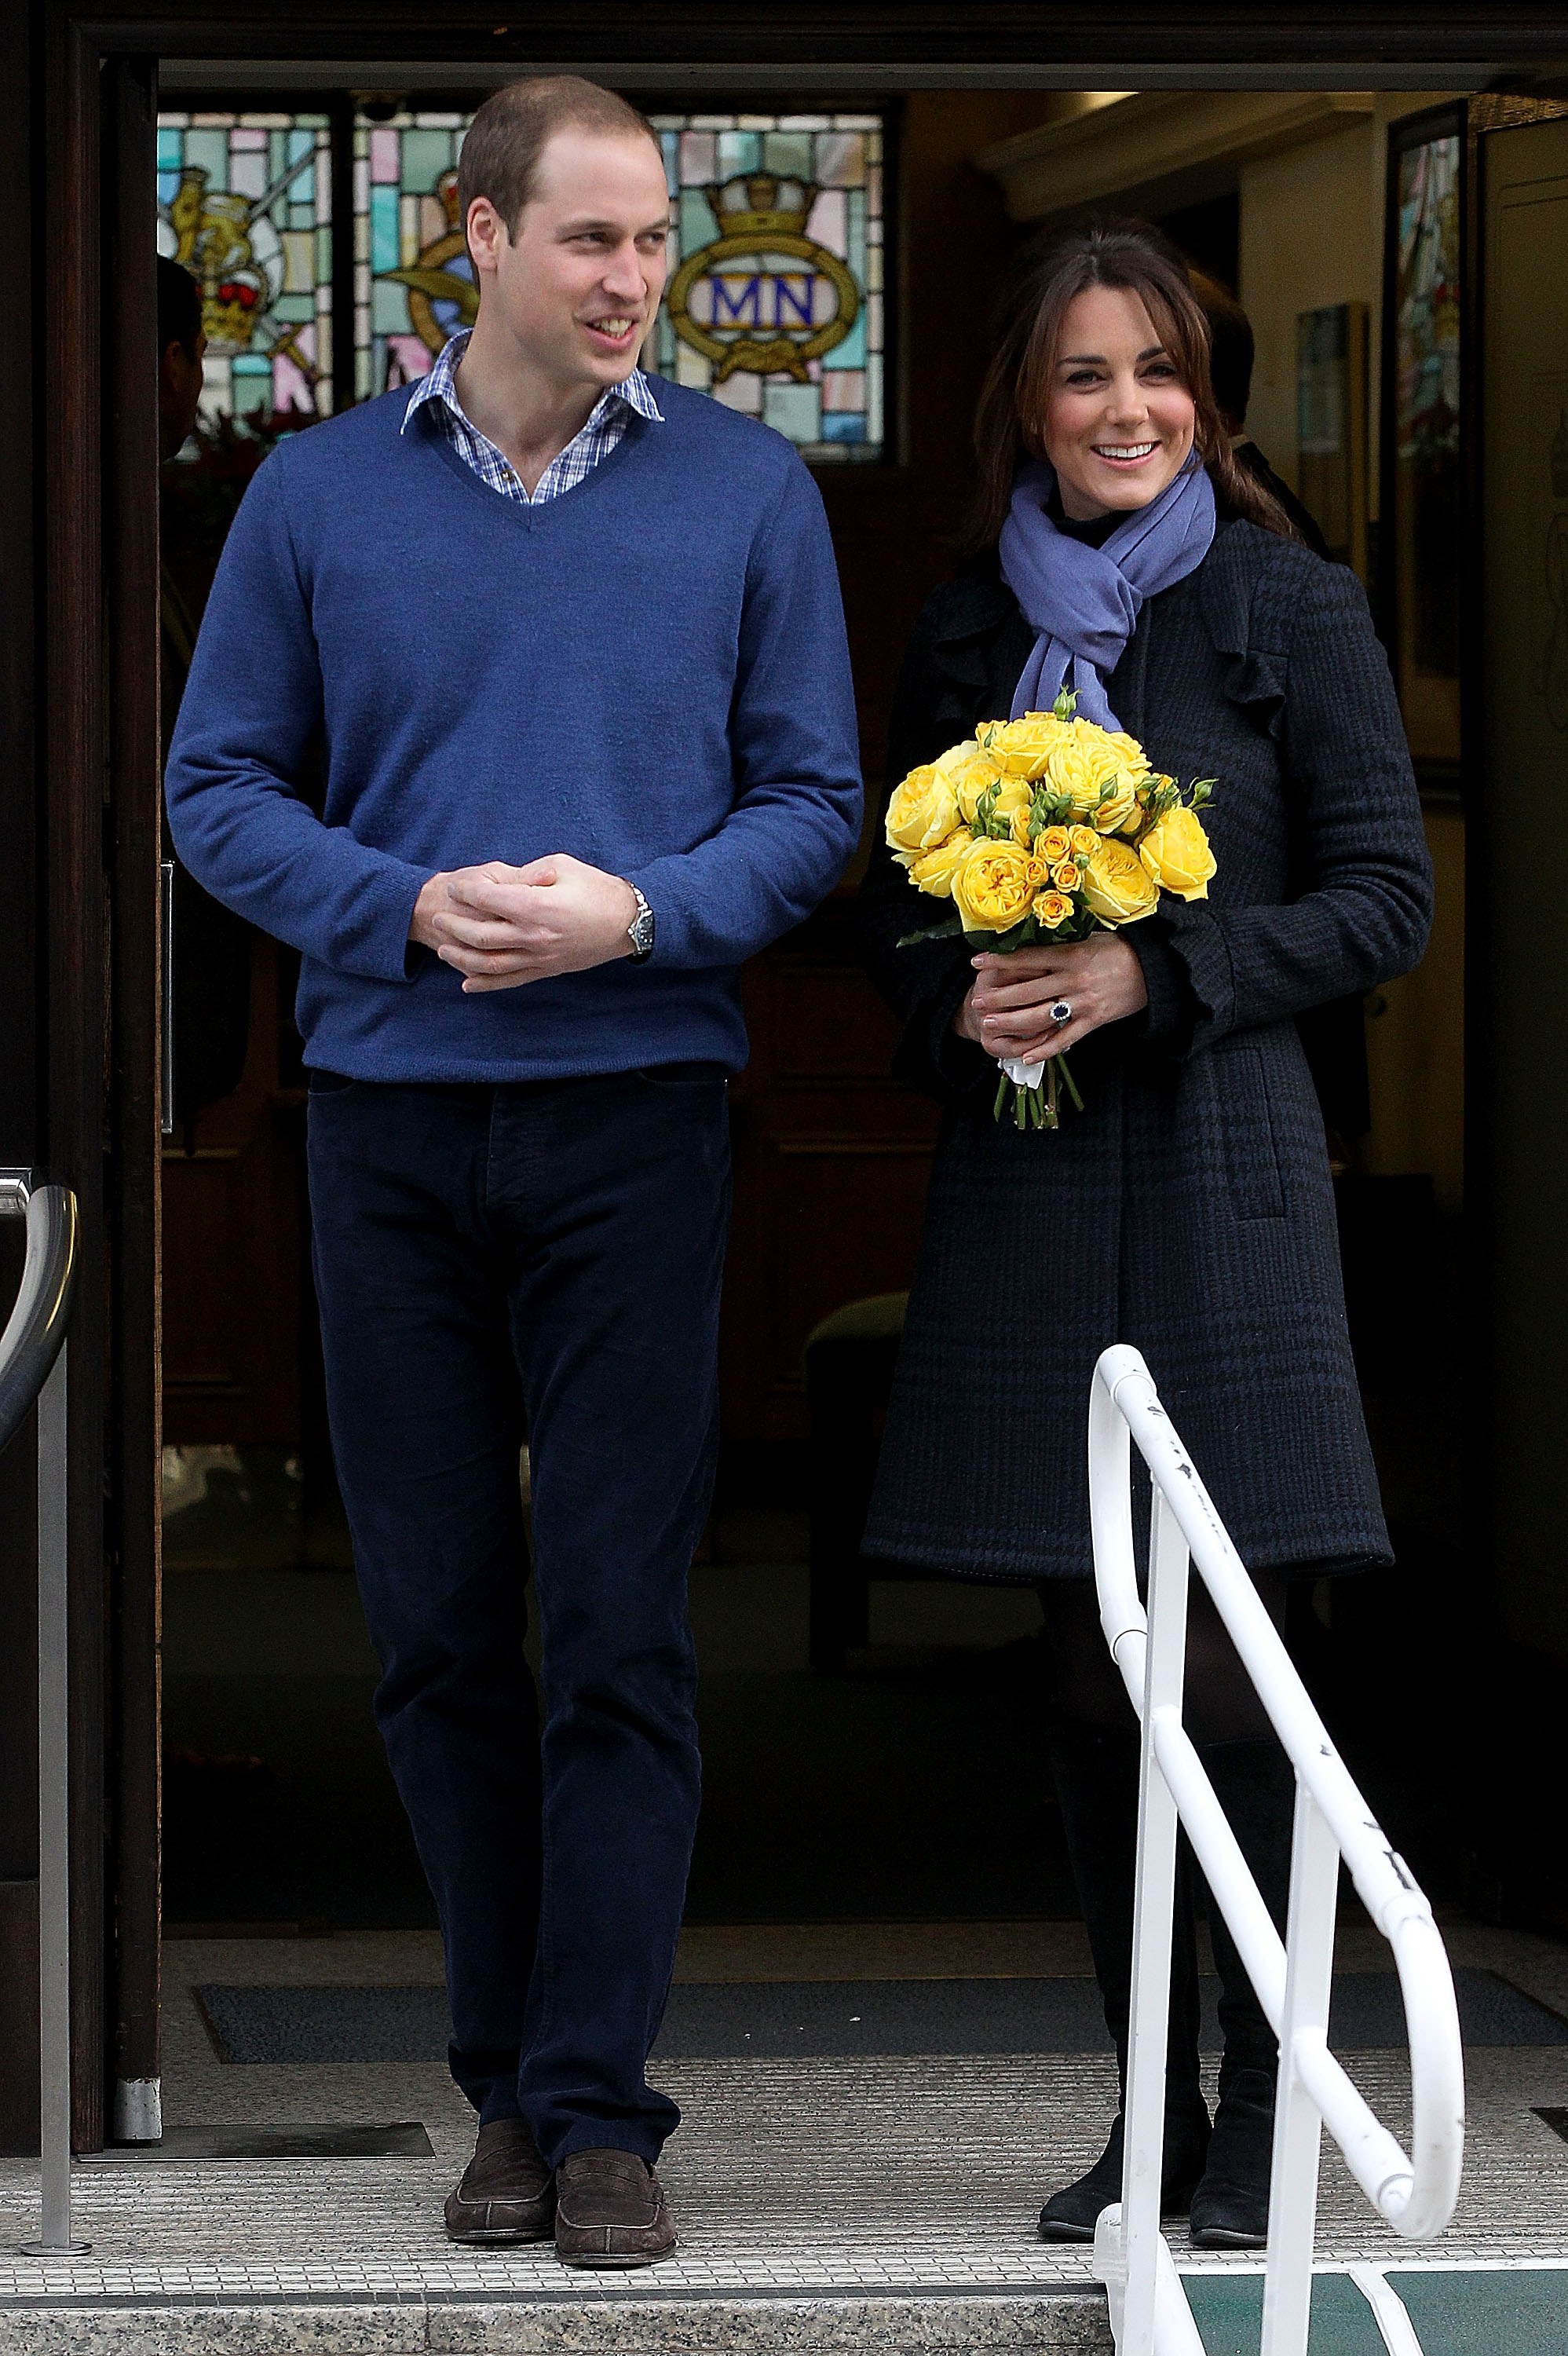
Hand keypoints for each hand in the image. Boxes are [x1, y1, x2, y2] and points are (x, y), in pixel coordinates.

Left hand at [409, 856, 637, 992]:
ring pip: (490, 964)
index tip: (455, 887)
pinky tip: (467, 983)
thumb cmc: (594, 887)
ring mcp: (539, 958)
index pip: (487, 900)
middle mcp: (533, 936)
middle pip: (481, 936)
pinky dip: (485, 984)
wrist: (627, 921)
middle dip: (455, 926)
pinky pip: (510, 981)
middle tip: (439, 918)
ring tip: (444, 950)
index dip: (466, 893)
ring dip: (462, 958)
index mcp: (535, 906)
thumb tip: (497, 882)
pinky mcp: (546, 970)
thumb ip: (525, 874)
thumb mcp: (560, 865)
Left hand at [953, 931, 1148, 1062]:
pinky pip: (1065, 1039)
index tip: (977, 962)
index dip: (1000, 961)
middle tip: (976, 1001)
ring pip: (1041, 1016)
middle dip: (999, 997)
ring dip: (1012, 1022)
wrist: (1156, 970)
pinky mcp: (1094, 1021)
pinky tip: (1025, 1056)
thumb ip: (1063, 945)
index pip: (1027, 958)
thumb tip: (1034, 943)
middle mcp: (1074, 980)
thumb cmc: (1122, 949)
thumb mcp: (1092, 938)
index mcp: (1072, 955)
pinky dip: (1045, 1049)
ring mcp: (1084, 1003)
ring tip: (990, 1024)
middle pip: (1028, 990)